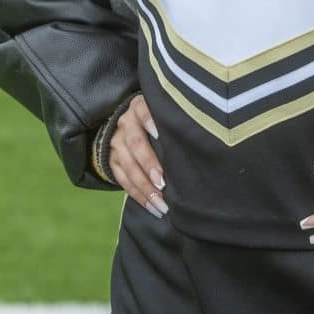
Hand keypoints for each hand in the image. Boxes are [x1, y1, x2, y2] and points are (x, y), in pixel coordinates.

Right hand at [108, 94, 167, 218]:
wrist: (128, 126)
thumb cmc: (159, 120)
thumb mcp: (162, 113)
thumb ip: (173, 123)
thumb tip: (201, 139)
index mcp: (139, 107)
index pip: (143, 112)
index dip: (150, 122)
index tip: (160, 134)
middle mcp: (125, 123)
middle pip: (135, 144)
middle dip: (149, 164)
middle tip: (162, 182)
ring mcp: (116, 143)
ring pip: (128, 167)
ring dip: (145, 188)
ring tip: (161, 203)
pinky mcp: (112, 161)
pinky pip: (123, 181)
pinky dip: (138, 196)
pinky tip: (152, 207)